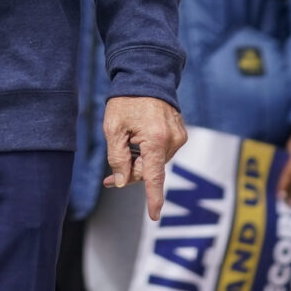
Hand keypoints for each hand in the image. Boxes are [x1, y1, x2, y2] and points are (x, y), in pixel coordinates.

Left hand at [103, 95, 189, 219]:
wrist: (147, 75)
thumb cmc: (127, 101)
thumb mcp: (113, 129)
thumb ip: (118, 158)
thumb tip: (122, 182)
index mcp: (156, 140)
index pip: (154, 176)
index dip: (153, 198)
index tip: (155, 216)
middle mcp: (173, 141)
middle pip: (150, 170)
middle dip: (130, 173)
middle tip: (110, 178)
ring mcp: (179, 137)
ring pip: (155, 162)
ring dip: (139, 162)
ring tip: (124, 146)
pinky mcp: (180, 133)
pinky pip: (161, 152)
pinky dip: (148, 153)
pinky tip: (136, 141)